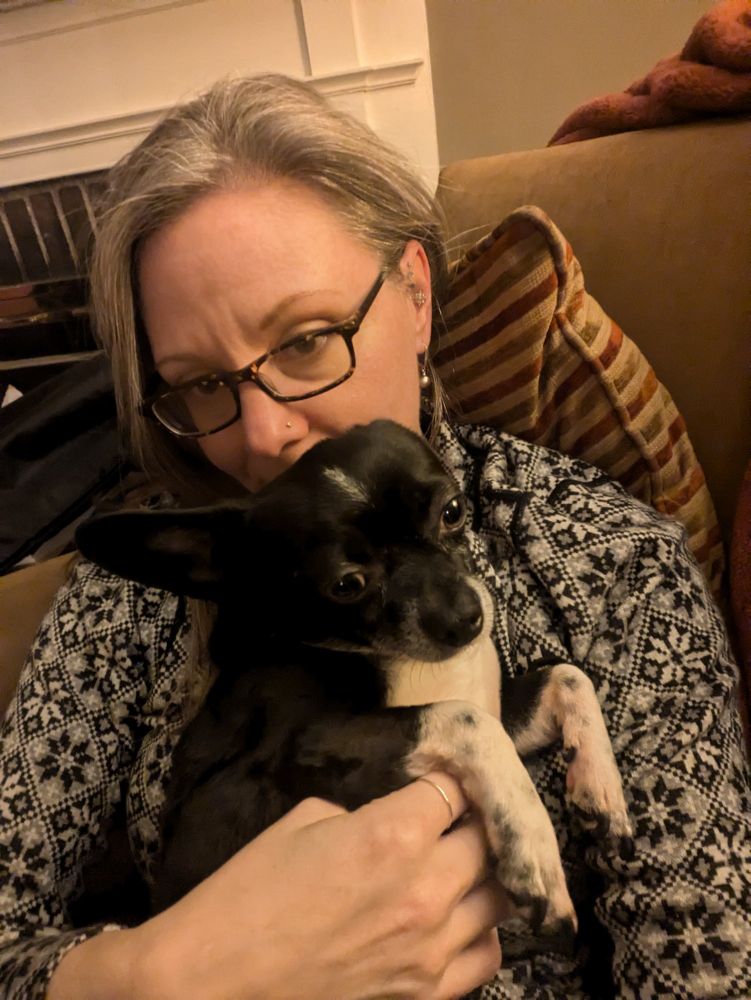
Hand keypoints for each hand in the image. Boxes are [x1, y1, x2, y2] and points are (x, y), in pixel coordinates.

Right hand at [133, 771, 508, 999]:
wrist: (216, 979)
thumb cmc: (250, 893)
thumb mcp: (304, 821)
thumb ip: (363, 813)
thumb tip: (393, 816)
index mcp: (393, 835)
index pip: (456, 790)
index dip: (451, 778)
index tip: (446, 776)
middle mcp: (425, 889)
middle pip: (487, 840)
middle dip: (474, 821)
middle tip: (456, 816)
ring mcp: (431, 947)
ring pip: (499, 897)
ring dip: (484, 873)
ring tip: (462, 863)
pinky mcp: (427, 993)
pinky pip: (487, 953)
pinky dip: (481, 930)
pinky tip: (460, 915)